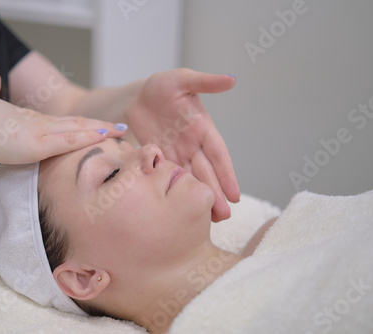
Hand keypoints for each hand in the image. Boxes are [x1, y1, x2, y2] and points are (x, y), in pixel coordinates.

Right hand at [0, 73, 125, 163]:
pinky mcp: (37, 143)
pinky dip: (89, 138)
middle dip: (99, 125)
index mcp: (26, 118)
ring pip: (78, 128)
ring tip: (121, 131)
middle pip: (75, 123)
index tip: (96, 125)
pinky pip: (69, 140)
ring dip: (101, 130)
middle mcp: (37, 123)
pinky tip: (105, 136)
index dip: (81, 124)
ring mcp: (39, 132)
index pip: (61, 121)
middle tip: (120, 127)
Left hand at [127, 69, 239, 221]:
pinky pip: (170, 178)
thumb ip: (205, 82)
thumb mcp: (182, 80)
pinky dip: (177, 192)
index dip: (227, 174)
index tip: (235, 194)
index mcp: (202, 128)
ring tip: (209, 219)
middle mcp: (193, 145)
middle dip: (215, 194)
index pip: (218, 154)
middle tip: (224, 216)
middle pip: (206, 173)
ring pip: (190, 180)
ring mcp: (177, 154)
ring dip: (199, 197)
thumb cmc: (161, 86)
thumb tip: (231, 79)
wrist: (136, 98)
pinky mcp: (160, 159)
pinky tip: (181, 207)